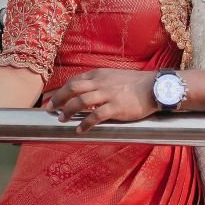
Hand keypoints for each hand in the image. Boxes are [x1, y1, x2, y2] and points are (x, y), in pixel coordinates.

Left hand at [43, 69, 159, 130]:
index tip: (52, 100)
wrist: (155, 87)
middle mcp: (101, 83)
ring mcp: (108, 94)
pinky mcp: (117, 107)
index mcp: (99, 75)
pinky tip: (80, 130)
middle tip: (50, 109)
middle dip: (58, 99)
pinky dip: (85, 123)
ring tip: (62, 120)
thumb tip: (84, 93)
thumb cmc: (135, 84)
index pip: (74, 80)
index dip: (61, 90)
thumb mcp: (113, 77)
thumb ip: (99, 83)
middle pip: (72, 88)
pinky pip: (96, 116)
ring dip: (68, 111)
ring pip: (81, 101)